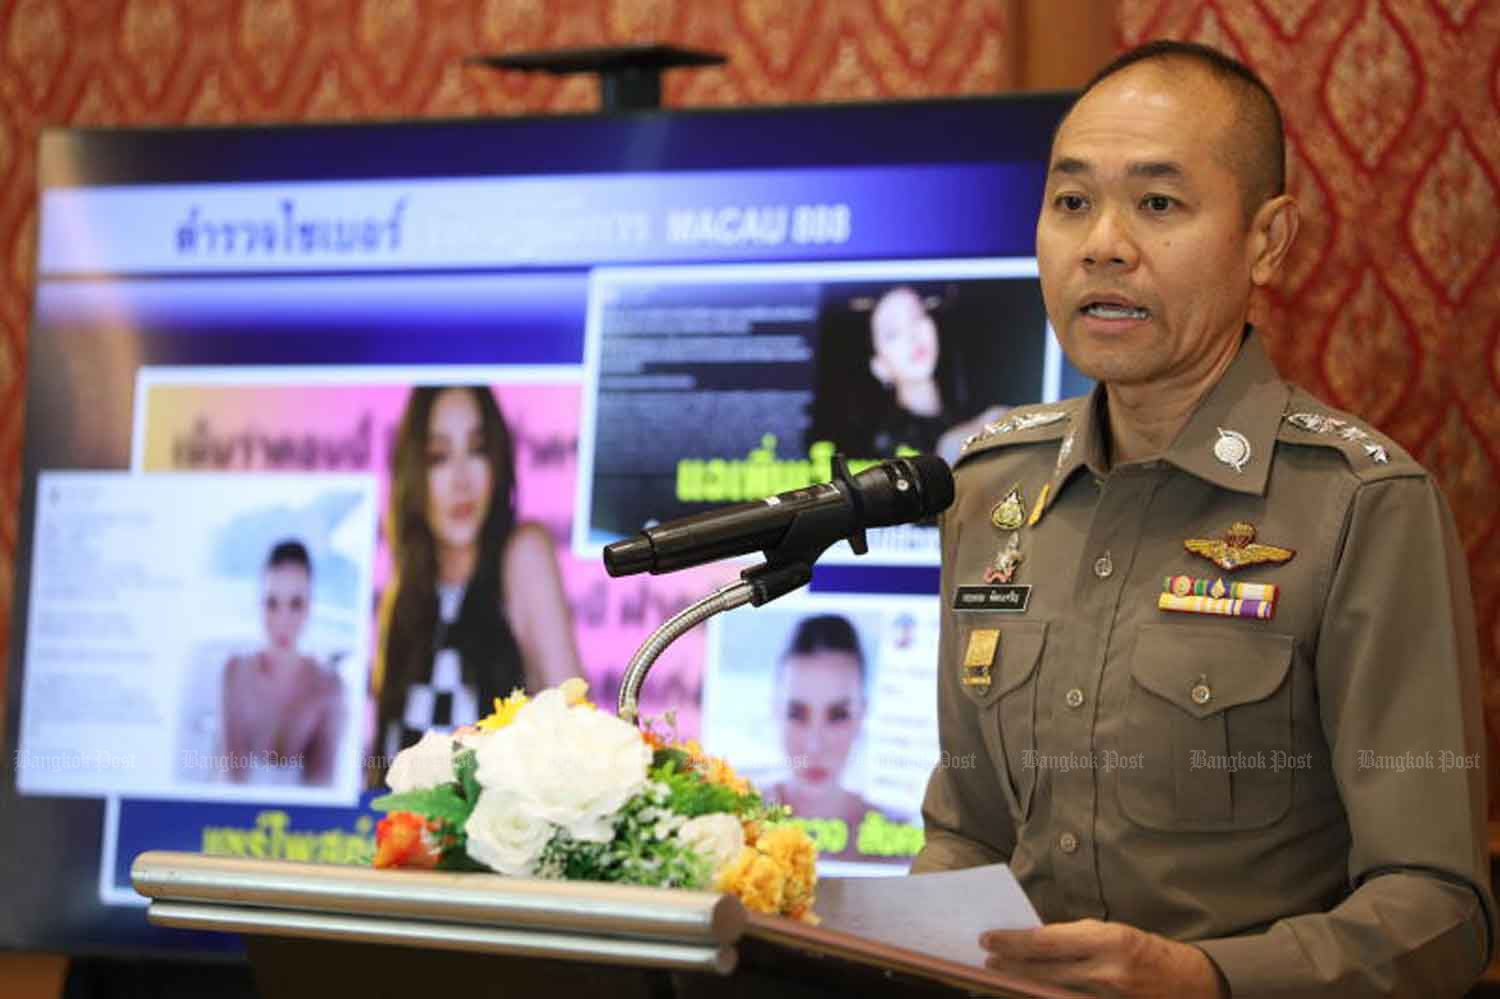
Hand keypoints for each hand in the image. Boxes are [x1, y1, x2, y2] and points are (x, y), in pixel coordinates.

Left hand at [979, 919, 1226, 998]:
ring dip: (1023, 984)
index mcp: (1109, 940)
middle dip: (1011, 965)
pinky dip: (1047, 997)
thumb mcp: (1114, 933)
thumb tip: (1034, 941)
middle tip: (986, 959)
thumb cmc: (1147, 951)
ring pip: (1052, 992)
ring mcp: (1108, 998)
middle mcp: (1108, 971)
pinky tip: (1031, 991)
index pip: (1047, 941)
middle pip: (1044, 970)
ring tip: (1000, 975)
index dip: (1013, 942)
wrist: (1193, 984)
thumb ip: (1076, 939)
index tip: (989, 939)